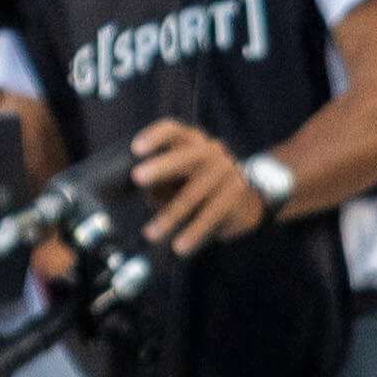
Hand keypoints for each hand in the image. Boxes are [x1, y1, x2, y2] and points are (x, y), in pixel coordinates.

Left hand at [128, 119, 267, 256]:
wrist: (245, 201)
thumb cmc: (197, 187)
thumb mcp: (177, 177)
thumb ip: (156, 180)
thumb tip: (130, 194)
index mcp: (190, 142)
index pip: (173, 130)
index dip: (155, 136)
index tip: (136, 149)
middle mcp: (209, 152)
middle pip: (186, 155)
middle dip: (161, 165)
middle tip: (137, 177)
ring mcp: (226, 171)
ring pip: (195, 192)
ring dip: (170, 215)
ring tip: (150, 234)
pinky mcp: (236, 193)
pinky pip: (212, 213)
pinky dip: (194, 231)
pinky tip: (180, 246)